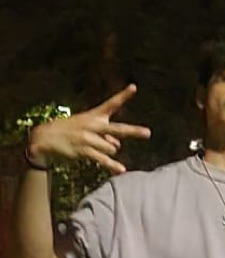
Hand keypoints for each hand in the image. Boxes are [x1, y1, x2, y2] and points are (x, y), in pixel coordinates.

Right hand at [27, 84, 150, 173]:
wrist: (44, 138)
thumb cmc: (71, 130)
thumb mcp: (88, 126)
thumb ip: (106, 135)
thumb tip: (118, 147)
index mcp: (94, 116)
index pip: (111, 104)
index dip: (123, 96)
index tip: (134, 87)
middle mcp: (93, 126)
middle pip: (118, 129)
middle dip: (133, 132)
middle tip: (148, 133)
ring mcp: (89, 139)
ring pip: (111, 149)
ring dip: (108, 151)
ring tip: (92, 147)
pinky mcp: (83, 151)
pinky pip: (102, 160)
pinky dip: (112, 165)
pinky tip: (121, 170)